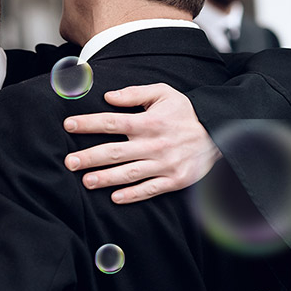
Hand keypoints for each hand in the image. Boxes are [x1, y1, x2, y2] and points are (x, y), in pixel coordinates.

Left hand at [63, 83, 220, 203]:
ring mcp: (165, 164)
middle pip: (116, 152)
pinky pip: (150, 189)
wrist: (221, 133)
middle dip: (89, 157)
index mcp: (150, 122)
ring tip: (86, 181)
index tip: (69, 125)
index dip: (89, 123)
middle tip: (69, 162)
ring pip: (129, 173)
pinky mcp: (175, 180)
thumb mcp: (164, 94)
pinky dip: (133, 195)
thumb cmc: (186, 114)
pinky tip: (115, 197)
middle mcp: (155, 144)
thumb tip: (108, 96)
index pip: (113, 122)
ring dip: (106, 178)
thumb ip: (135, 93)